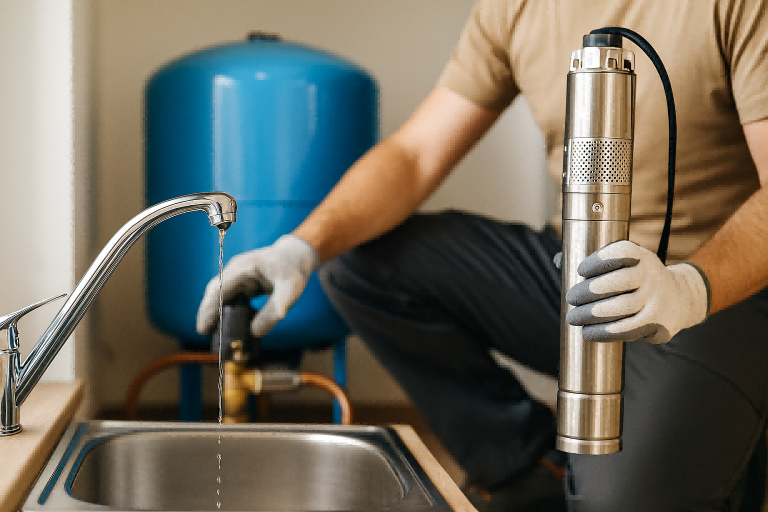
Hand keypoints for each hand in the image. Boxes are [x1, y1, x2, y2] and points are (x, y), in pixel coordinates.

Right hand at [196, 234, 321, 336]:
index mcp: (242, 267)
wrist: (297, 256)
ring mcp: (237, 276)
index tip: (203, 328)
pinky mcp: (242, 284)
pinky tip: (228, 326)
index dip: (209, 309)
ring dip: (216, 314)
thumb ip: (273, 311)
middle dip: (208, 313)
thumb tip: (254, 332)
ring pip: (220, 296)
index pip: (218, 289)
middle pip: (214, 293)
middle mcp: (235, 271)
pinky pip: (230, 299)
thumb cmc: (293, 270)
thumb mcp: (289, 291)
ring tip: (214, 335)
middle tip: (205, 335)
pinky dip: (227, 312)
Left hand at [565, 240, 709, 343]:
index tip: (580, 270)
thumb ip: (592, 263)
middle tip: (570, 298)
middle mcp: (652, 275)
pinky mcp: (659, 322)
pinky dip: (605, 332)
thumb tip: (558, 261)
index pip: (623, 252)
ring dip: (593, 315)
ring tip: (574, 318)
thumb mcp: (623, 264)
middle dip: (590, 291)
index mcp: (640, 256)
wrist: (679, 298)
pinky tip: (589, 332)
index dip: (600, 260)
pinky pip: (629, 329)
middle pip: (621, 281)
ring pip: (624, 307)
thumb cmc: (636, 278)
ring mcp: (657, 299)